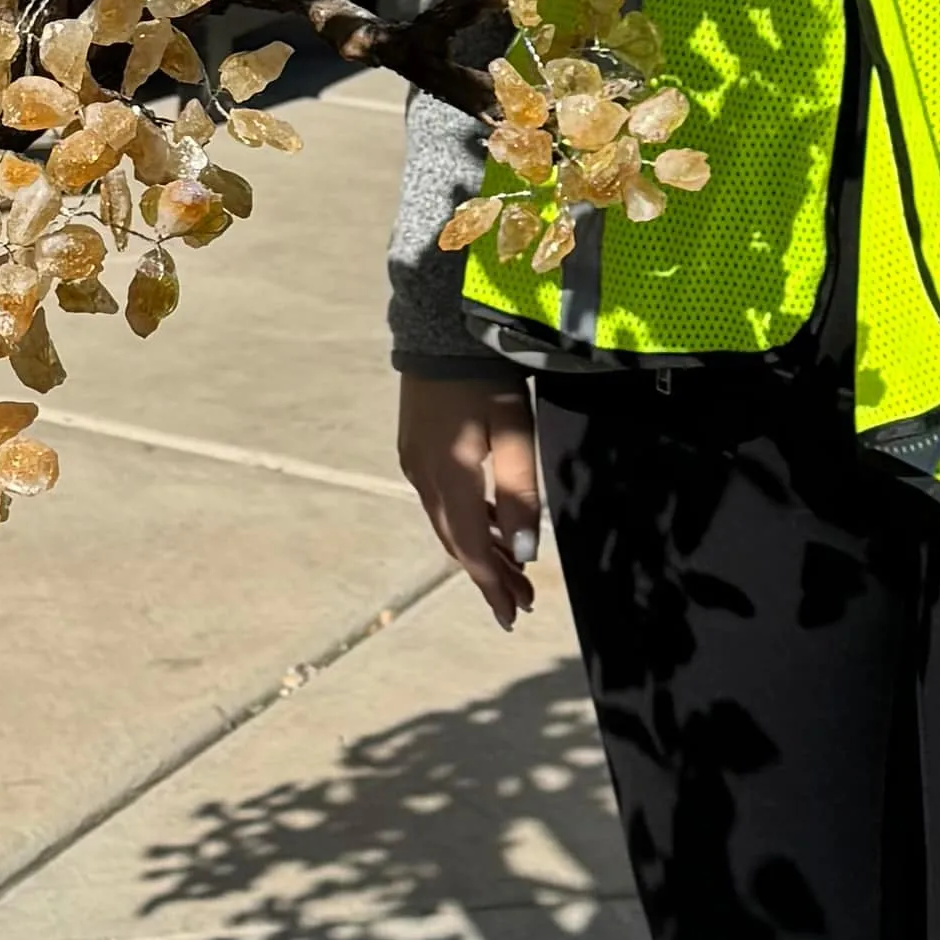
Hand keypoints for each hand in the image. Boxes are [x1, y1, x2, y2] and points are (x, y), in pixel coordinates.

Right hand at [400, 371, 543, 631]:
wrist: (440, 326)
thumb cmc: (486, 375)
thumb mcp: (514, 431)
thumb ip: (518, 492)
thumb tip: (524, 552)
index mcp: (449, 476)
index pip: (470, 547)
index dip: (493, 584)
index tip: (514, 614)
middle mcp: (424, 477)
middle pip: (456, 542)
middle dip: (490, 575)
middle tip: (523, 602)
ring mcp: (415, 463)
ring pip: (447, 524)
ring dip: (478, 551)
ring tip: (513, 573)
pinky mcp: (415, 449)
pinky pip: (441, 502)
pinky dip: (466, 524)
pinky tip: (488, 527)